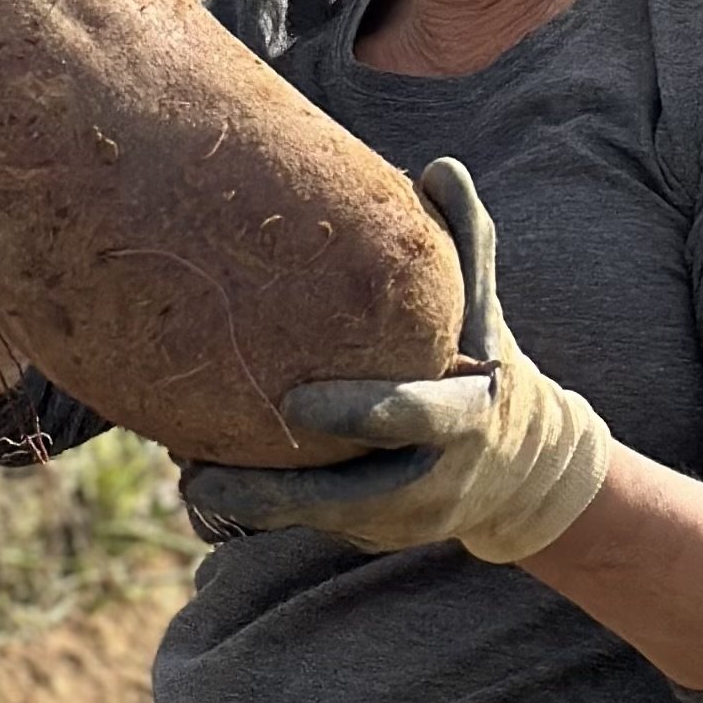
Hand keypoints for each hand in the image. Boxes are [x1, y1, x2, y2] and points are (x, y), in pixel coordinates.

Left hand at [180, 157, 612, 562]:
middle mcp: (433, 481)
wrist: (518, 465)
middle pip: (348, 497)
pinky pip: (308, 528)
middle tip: (200, 470)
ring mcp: (399, 520)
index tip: (292, 405)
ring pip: (317, 521)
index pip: (414, 420)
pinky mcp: (370, 537)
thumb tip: (436, 165)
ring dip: (250, 505)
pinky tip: (201, 479)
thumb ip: (464, 235)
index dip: (357, 415)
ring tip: (185, 474)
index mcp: (466, 417)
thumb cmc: (482, 356)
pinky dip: (259, 511)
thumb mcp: (484, 302)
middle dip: (277, 490)